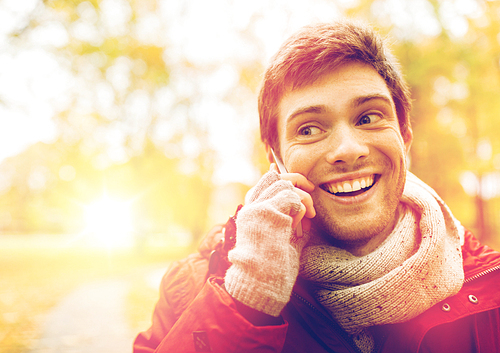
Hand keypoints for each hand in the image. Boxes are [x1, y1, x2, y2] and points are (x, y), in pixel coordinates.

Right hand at [224, 167, 314, 316]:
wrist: (262, 282)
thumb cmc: (275, 265)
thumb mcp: (285, 236)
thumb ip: (291, 218)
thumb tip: (303, 202)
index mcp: (252, 211)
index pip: (265, 182)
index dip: (283, 176)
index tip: (302, 182)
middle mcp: (251, 207)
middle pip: (275, 177)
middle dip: (297, 181)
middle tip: (311, 191)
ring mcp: (258, 208)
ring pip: (285, 185)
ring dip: (303, 198)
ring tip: (309, 216)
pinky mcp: (267, 212)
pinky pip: (291, 198)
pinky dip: (302, 208)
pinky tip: (303, 223)